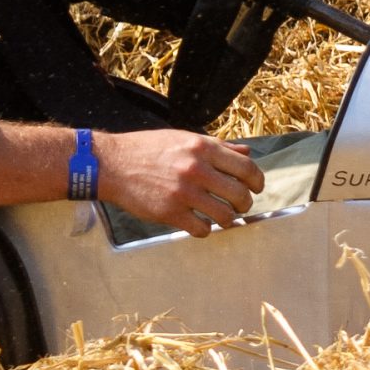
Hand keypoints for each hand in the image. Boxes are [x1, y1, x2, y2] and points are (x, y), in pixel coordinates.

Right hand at [94, 129, 264, 235]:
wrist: (112, 164)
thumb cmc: (149, 149)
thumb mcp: (184, 138)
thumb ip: (217, 147)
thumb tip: (247, 154)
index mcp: (203, 148)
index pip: (246, 167)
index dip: (257, 181)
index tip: (256, 188)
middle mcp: (196, 168)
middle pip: (239, 194)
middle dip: (245, 204)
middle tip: (241, 206)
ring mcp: (184, 192)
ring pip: (225, 215)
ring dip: (228, 220)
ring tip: (223, 218)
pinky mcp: (170, 213)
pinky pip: (201, 229)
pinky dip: (205, 230)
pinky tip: (200, 225)